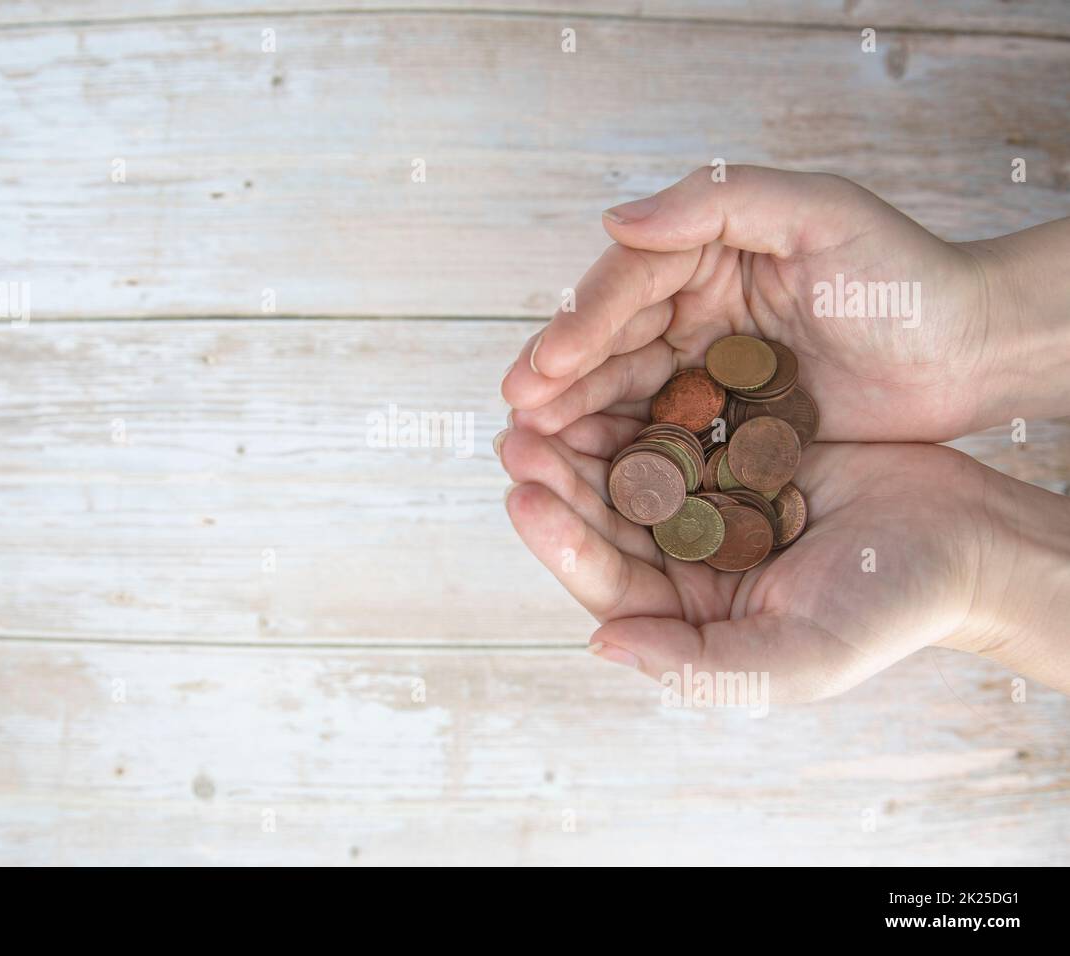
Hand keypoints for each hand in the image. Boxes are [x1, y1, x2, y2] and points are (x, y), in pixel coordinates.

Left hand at [497, 419, 1069, 700]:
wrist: (967, 539)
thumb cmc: (890, 608)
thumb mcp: (799, 656)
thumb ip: (701, 666)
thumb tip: (602, 645)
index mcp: (689, 617)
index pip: (610, 582)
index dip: (564, 542)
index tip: (524, 496)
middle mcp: (687, 562)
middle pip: (606, 520)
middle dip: (560, 479)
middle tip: (516, 435)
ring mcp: (708, 503)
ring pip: (631, 469)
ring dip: (589, 435)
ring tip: (548, 396)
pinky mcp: (733, 453)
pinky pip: (677, 424)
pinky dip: (645, 401)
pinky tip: (614, 369)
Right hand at [502, 165, 1014, 442]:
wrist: (967, 349)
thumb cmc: (901, 273)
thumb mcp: (819, 211)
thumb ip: (718, 201)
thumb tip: (614, 219)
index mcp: (707, 253)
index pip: (628, 286)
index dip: (582, 325)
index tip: (543, 366)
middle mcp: (695, 307)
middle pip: (612, 342)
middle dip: (560, 377)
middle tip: (517, 413)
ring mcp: (707, 366)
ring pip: (627, 391)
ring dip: (578, 418)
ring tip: (532, 448)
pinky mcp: (726, 420)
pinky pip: (664, 434)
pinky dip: (624, 452)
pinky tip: (588, 474)